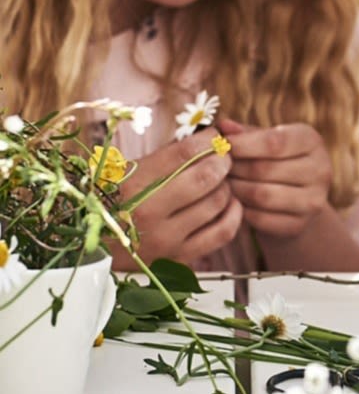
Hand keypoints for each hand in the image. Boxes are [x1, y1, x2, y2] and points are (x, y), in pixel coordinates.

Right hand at [114, 127, 241, 267]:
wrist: (88, 248)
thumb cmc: (111, 201)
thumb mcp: (126, 171)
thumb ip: (165, 157)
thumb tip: (205, 138)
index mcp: (133, 183)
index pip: (185, 152)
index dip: (208, 139)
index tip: (214, 136)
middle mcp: (149, 211)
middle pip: (206, 176)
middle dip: (222, 160)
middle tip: (223, 156)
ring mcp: (166, 238)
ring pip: (217, 202)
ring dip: (227, 185)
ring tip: (221, 180)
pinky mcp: (179, 258)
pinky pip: (223, 232)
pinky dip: (234, 213)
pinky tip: (230, 203)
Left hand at [218, 118, 331, 237]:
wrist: (295, 197)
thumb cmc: (274, 160)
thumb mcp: (265, 140)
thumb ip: (245, 133)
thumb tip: (223, 125)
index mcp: (312, 141)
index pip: (275, 142)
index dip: (243, 144)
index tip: (221, 145)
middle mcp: (320, 170)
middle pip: (265, 169)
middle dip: (234, 168)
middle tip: (215, 167)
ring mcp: (313, 200)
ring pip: (261, 195)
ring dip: (235, 189)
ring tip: (221, 183)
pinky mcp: (300, 224)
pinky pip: (261, 219)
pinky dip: (242, 211)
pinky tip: (233, 202)